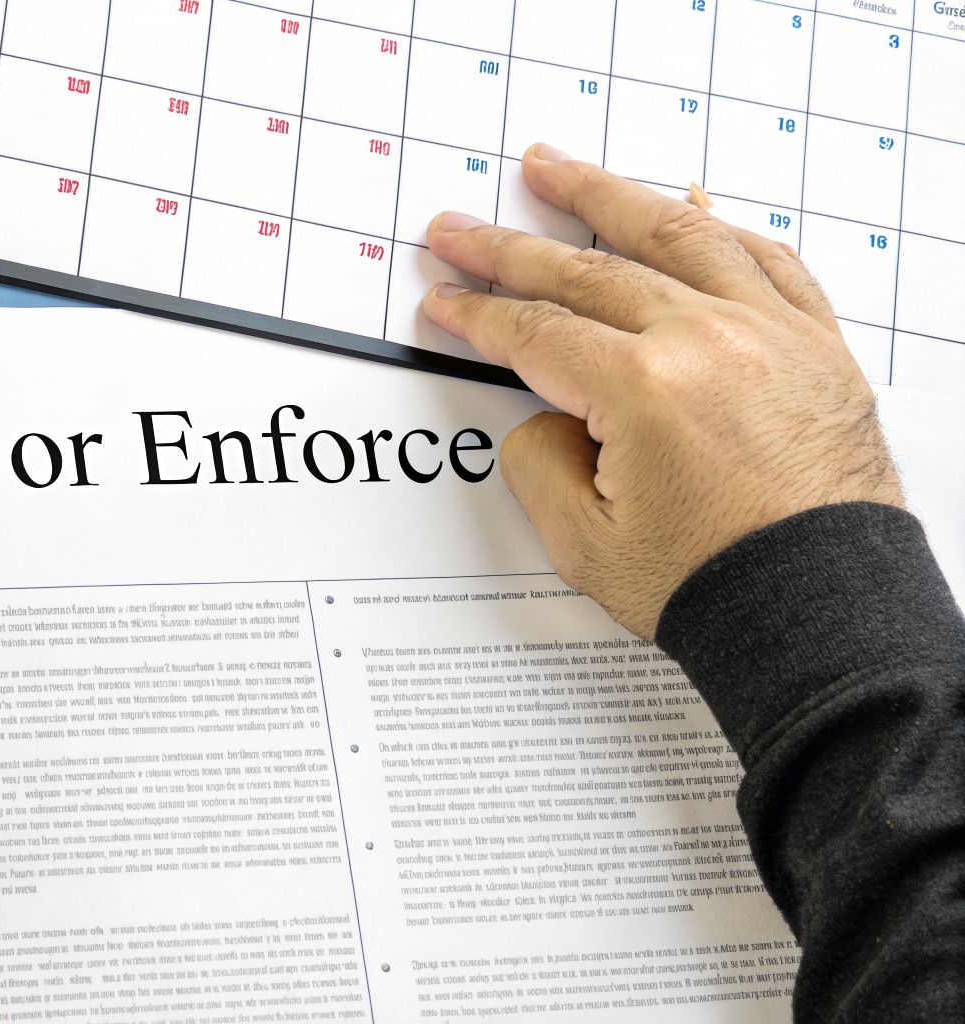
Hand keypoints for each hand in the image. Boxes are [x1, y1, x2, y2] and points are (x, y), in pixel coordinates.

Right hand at [422, 144, 901, 638]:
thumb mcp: (584, 542)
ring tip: (556, 171)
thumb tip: (544, 418)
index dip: (477, 313)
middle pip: (586, 272)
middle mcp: (709, 340)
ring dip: (605, 197)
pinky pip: (765, 259)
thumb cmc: (719, 583)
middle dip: (509, 250)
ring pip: (675, 236)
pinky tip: (685, 207)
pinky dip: (717, 227)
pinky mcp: (815, 346)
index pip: (534, 331)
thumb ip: (539, 463)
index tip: (445, 298)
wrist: (817, 612)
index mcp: (645, 386)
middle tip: (461, 229)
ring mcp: (769, 334)